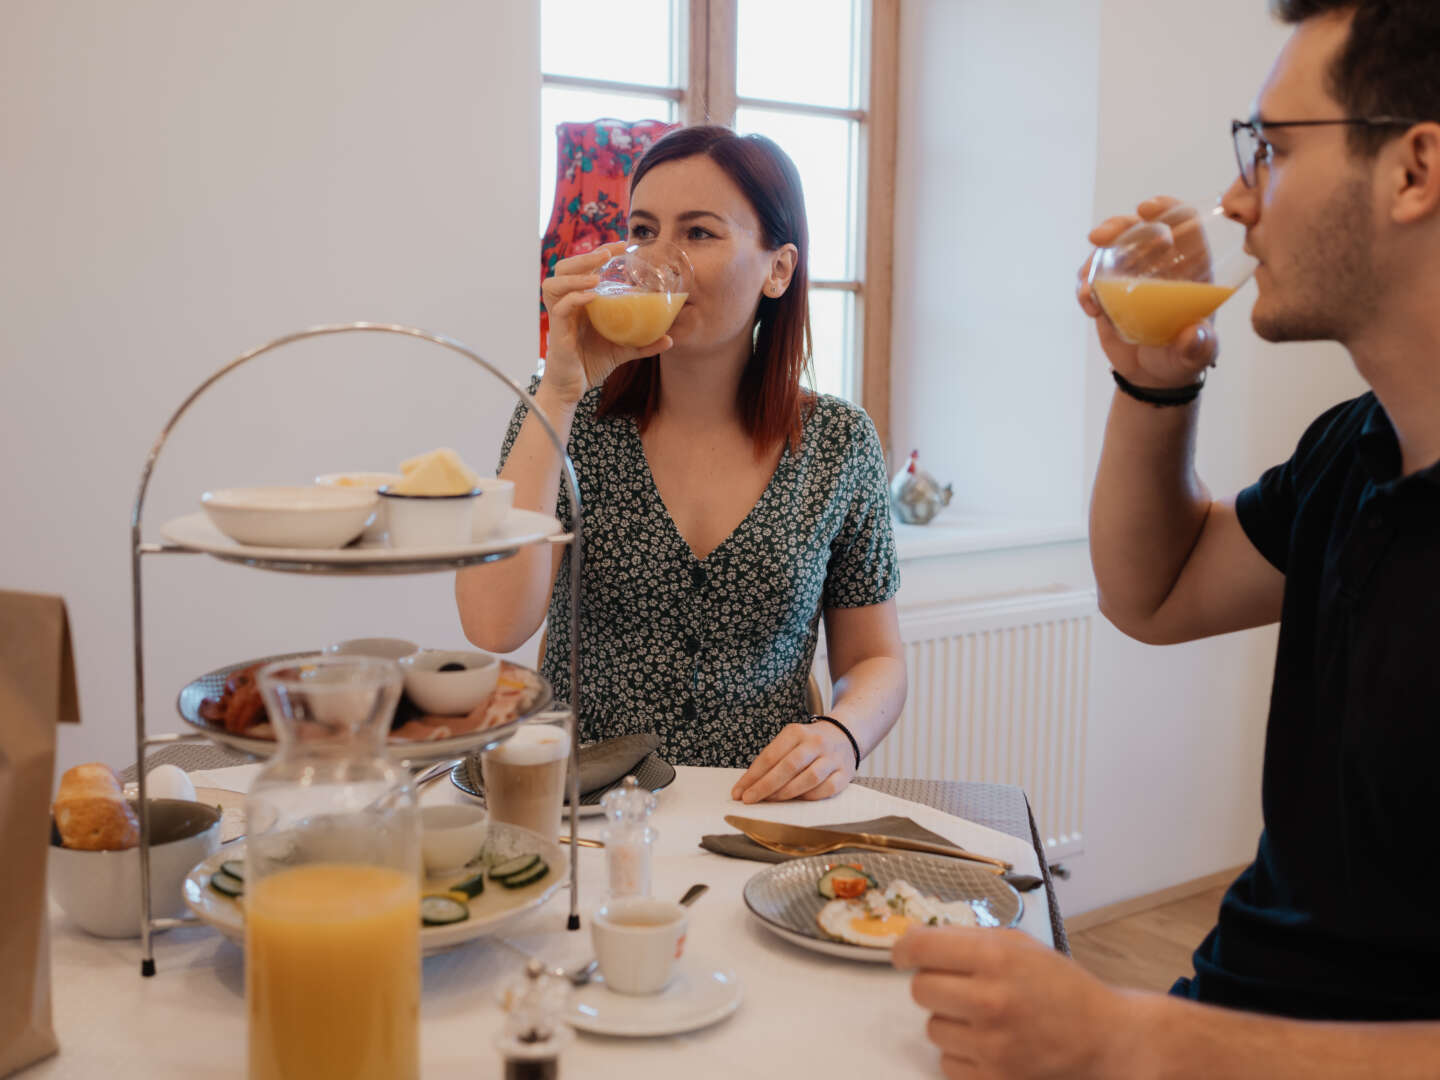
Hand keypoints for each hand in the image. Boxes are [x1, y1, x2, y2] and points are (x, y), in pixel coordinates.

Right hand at [541, 241, 673, 403]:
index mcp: (580, 302)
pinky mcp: (557, 332)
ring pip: (554, 283)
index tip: (621, 245)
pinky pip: (561, 307)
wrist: (573, 389)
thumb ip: (643, 343)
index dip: (599, 254)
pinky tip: (592, 296)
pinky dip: (575, 298)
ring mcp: (560, 317)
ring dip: (575, 275)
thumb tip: (670, 339)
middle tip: (607, 253)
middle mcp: (566, 305)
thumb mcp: (622, 350)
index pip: (583, 268)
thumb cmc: (591, 364)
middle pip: (563, 268)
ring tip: (596, 275)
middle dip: (584, 257)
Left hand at [730, 721, 855, 802]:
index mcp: (796, 732)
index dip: (753, 776)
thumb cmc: (808, 743)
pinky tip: (797, 801)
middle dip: (765, 786)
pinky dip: (810, 797)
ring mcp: (832, 758)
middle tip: (749, 799)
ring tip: (770, 801)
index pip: (770, 755)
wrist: (844, 734)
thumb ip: (771, 760)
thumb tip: (748, 786)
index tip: (739, 792)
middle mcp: (815, 743)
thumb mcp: (789, 741)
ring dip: (786, 793)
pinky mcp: (845, 773)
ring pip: (809, 778)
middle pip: (788, 767)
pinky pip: (827, 789)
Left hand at [893, 926, 1140, 1079]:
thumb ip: (968, 939)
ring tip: (982, 1018)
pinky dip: (962, 1054)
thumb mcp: (1019, 945)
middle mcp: (990, 1000)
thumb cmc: (1059, 985)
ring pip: (932, 1028)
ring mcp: (991, 1044)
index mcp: (995, 958)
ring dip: (950, 1021)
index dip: (905, 950)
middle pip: (920, 990)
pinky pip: (947, 1062)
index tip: (904, 955)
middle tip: (958, 987)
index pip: (921, 948)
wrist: (1104, 1037)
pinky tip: (989, 1044)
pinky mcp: (994, 1078)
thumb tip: (915, 940)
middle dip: (934, 985)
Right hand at [1076, 196, 1218, 389]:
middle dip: (1118, 226)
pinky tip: (1088, 304)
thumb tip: (1192, 336)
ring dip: (1093, 257)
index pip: (1184, 225)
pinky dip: (1084, 287)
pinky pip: (1092, 280)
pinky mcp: (1109, 294)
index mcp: (1190, 268)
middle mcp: (1159, 266)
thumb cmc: (1183, 359)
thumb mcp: (1197, 353)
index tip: (1147, 208)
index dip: (1167, 210)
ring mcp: (1131, 278)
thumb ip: (1198, 346)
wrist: (1153, 377)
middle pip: (1140, 229)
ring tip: (1087, 284)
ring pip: (1111, 250)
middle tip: (1099, 237)